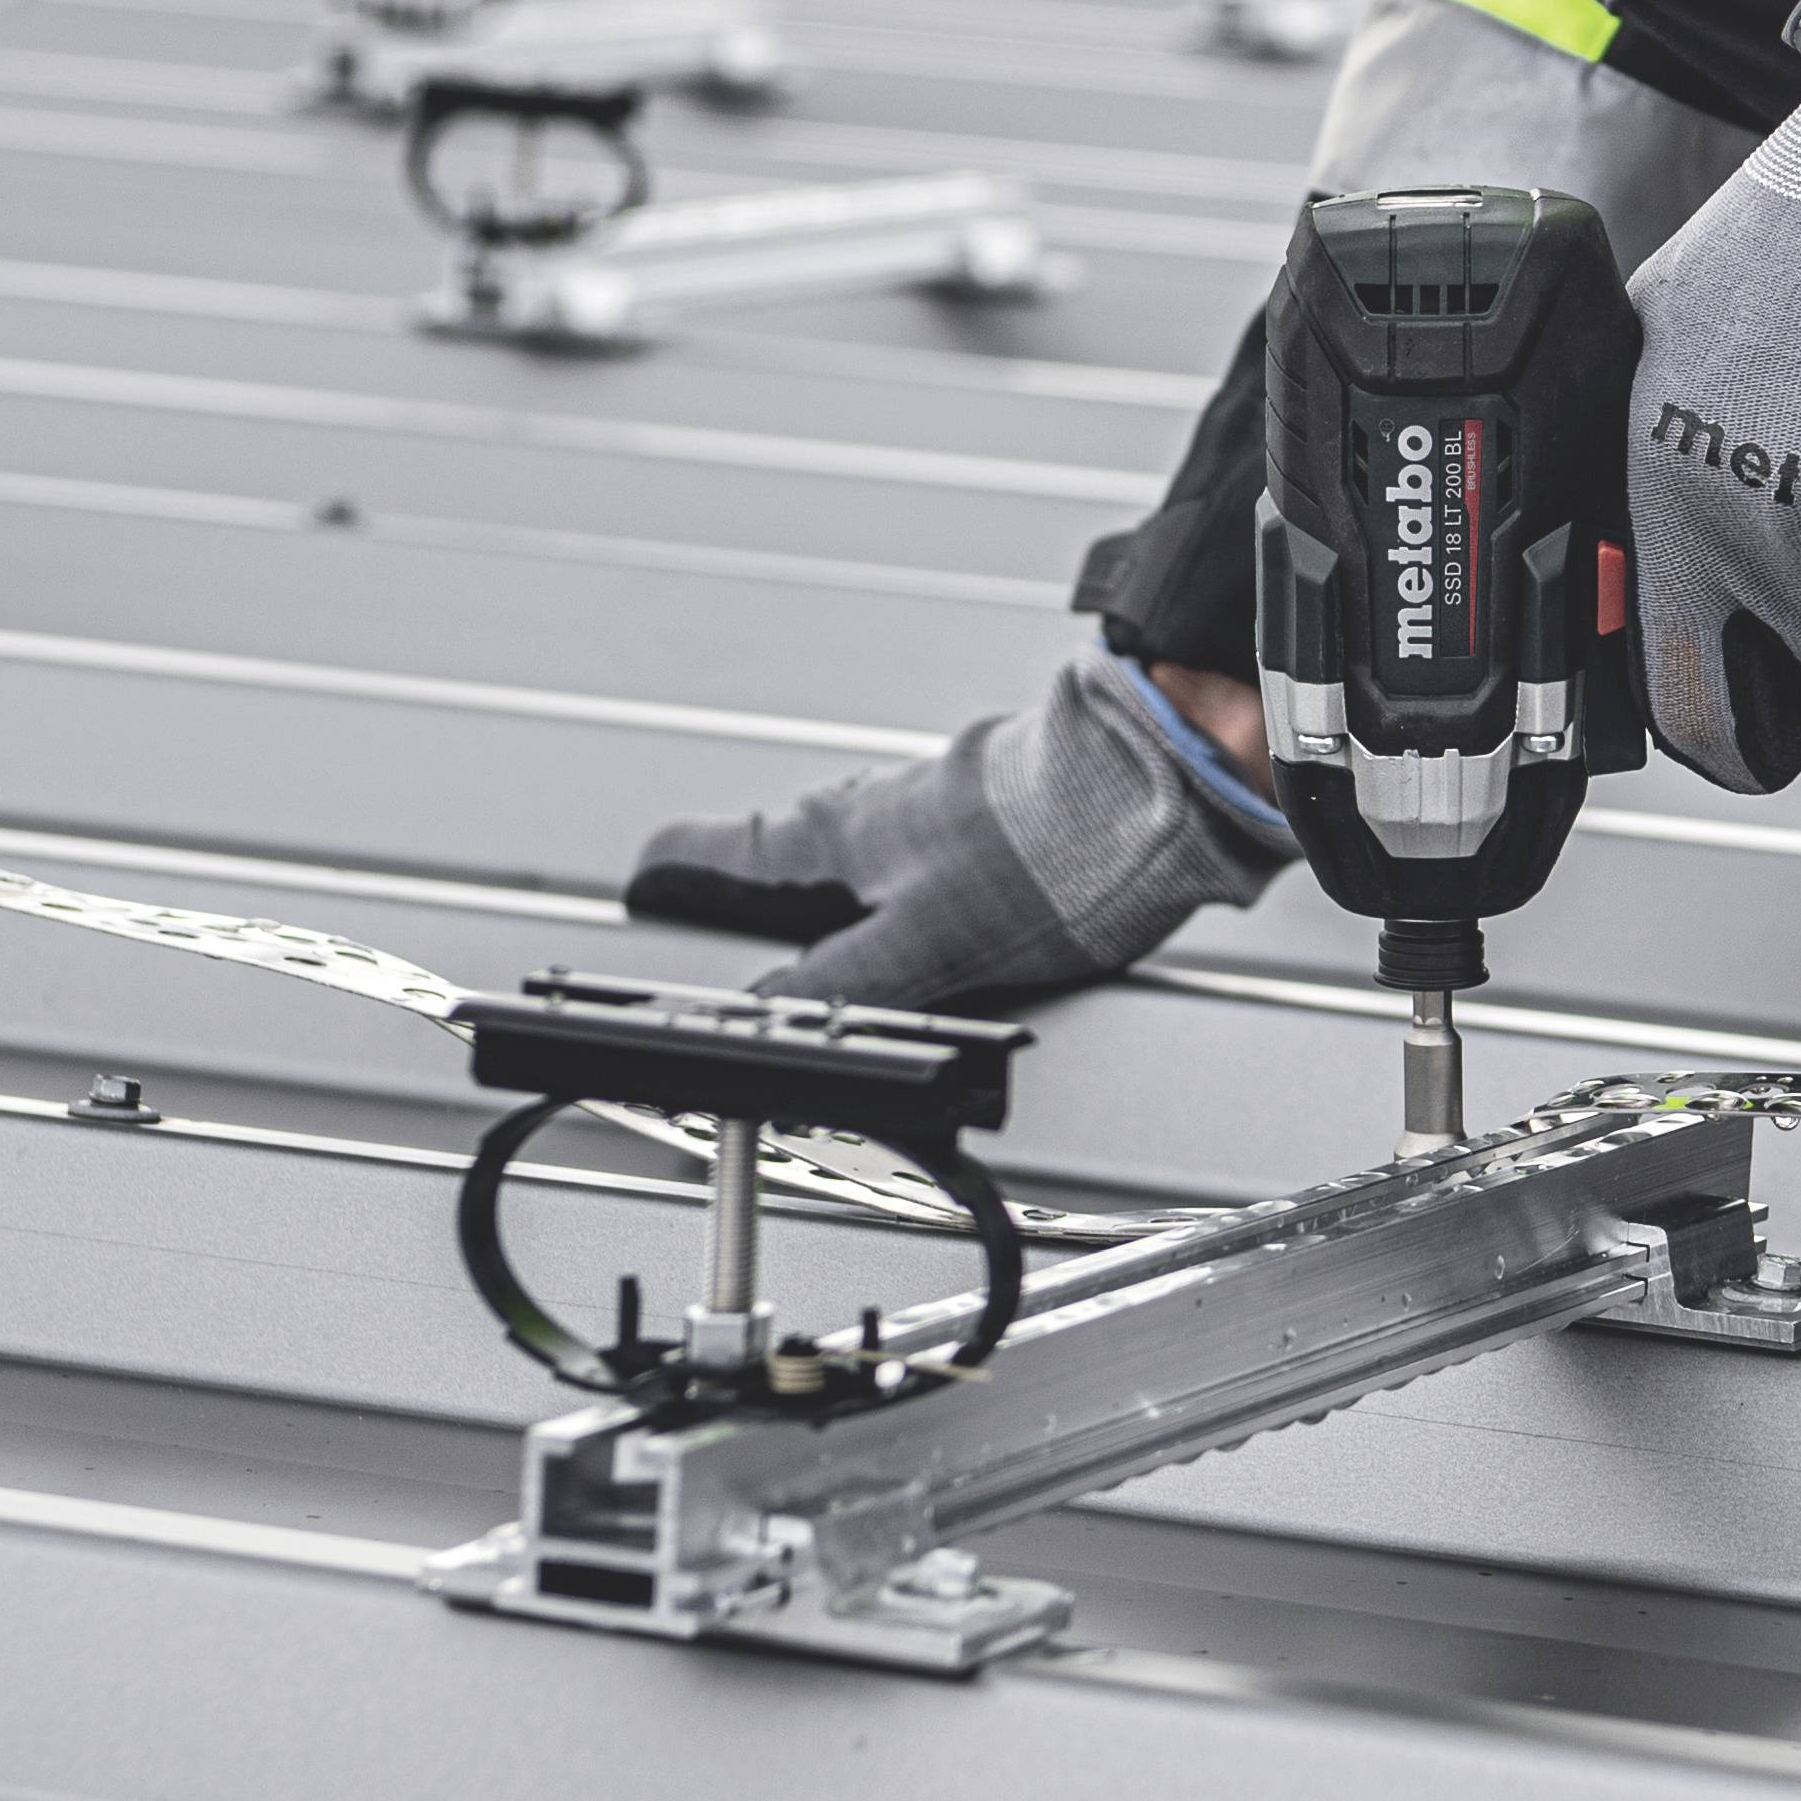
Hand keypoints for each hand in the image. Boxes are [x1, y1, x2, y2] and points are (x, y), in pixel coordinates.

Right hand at [626, 653, 1291, 1005]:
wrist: (1162, 781)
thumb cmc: (1053, 850)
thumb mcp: (926, 945)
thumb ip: (842, 984)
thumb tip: (766, 1019)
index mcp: (839, 835)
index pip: (715, 855)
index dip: (669, 885)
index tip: (638, 901)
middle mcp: (879, 810)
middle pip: (783, 859)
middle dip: (751, 903)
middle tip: (723, 946)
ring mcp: (938, 808)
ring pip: (857, 859)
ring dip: (835, 901)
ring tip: (831, 957)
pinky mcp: (999, 815)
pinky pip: (924, 859)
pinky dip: (908, 893)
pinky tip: (940, 926)